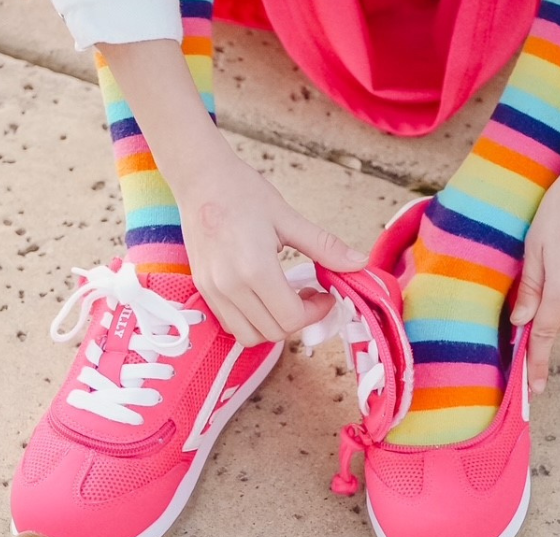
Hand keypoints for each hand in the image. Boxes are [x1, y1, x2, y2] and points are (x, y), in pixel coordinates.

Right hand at [178, 153, 368, 345]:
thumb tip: (359, 263)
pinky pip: (231, 323)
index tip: (325, 295)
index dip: (316, 312)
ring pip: (249, 336)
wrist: (199, 178)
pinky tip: (263, 296)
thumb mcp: (288, 218)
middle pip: (273, 332)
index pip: (291, 317)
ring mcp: (212, 290)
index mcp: (255, 269)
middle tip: (310, 296)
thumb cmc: (242, 191)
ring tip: (285, 299)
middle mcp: (230, 286)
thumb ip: (325, 246)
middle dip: (299, 320)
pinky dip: (251, 321)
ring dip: (273, 326)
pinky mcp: (203, 289)